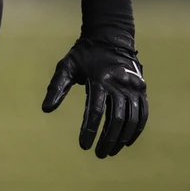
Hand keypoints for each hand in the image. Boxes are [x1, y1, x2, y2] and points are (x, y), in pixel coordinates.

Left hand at [41, 38, 147, 157]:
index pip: (95, 111)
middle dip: (107, 139)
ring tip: (110, 151)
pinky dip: (136, 129)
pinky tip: (127, 142)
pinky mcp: (142, 89)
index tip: (84, 146)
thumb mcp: (66, 66)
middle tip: (98, 153)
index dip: (89, 130)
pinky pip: (142, 113)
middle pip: (116, 119)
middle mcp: (120, 84)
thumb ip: (56, 87)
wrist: (111, 37)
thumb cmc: (84, 54)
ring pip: (131, 119)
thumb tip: (46, 109)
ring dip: (121, 138)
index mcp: (100, 79)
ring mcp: (133, 87)